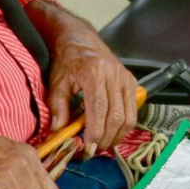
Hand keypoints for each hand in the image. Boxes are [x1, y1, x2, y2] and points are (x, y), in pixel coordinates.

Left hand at [42, 7, 137, 156]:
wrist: (80, 38)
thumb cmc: (67, 59)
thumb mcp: (56, 81)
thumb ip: (57, 106)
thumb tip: (59, 130)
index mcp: (93, 72)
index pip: (98, 109)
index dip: (95, 132)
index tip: (87, 148)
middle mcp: (113, 74)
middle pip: (116, 116)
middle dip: (106, 138)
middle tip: (93, 150)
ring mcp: (125, 77)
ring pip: (128, 116)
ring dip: (117, 135)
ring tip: (102, 144)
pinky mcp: (131, 81)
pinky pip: (133, 109)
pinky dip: (124, 125)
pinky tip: (111, 131)